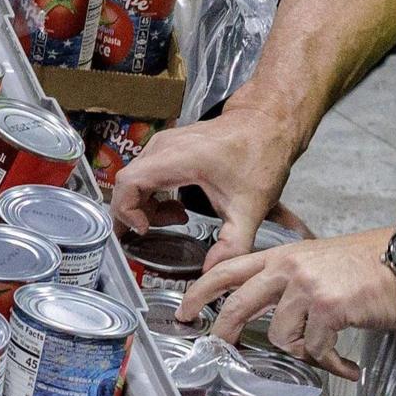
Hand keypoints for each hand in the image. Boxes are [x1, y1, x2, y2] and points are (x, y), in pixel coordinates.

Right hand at [108, 107, 300, 267]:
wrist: (268, 124)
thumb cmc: (259, 156)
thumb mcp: (249, 208)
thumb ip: (232, 245)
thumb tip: (212, 272)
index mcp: (176, 158)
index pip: (127, 183)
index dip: (127, 211)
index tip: (145, 231)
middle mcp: (163, 147)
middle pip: (127, 183)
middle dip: (135, 214)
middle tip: (153, 234)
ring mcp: (163, 144)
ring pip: (135, 178)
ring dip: (145, 205)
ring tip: (175, 220)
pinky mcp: (168, 147)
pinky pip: (146, 173)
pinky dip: (153, 195)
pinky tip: (179, 207)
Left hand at [191, 228, 395, 380]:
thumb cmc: (373, 263)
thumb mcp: (320, 260)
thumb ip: (292, 280)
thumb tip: (275, 315)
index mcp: (284, 255)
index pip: (229, 268)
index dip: (200, 290)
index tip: (183, 309)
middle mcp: (289, 269)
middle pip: (238, 305)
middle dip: (223, 330)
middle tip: (219, 348)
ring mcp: (308, 288)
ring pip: (279, 336)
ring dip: (303, 352)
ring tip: (326, 353)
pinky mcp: (330, 309)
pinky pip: (316, 351)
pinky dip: (333, 365)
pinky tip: (348, 366)